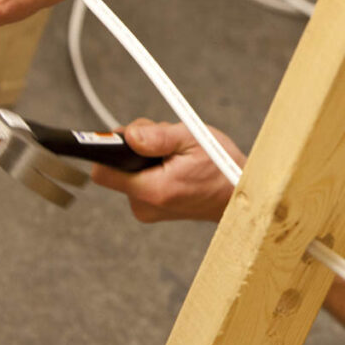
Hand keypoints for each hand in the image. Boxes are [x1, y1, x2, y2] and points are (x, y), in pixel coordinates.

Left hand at [91, 118, 242, 222]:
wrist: (240, 194)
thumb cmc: (222, 167)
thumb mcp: (194, 139)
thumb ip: (159, 137)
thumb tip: (129, 135)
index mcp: (153, 190)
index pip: (104, 172)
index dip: (109, 149)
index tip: (125, 136)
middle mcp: (146, 205)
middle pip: (118, 167)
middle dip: (137, 147)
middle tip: (167, 142)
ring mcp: (149, 210)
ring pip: (130, 171)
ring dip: (147, 156)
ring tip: (177, 155)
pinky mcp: (153, 208)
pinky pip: (141, 180)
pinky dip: (154, 168)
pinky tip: (175, 166)